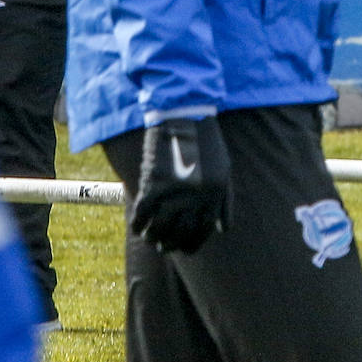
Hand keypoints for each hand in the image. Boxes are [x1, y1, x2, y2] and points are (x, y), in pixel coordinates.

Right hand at [131, 116, 231, 253]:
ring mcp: (174, 190)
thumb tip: (221, 230)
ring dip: (153, 237)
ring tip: (150, 238)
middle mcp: (196, 196)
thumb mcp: (224, 170)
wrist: (185, 112)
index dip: (191, 244)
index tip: (182, 248)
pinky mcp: (153, 183)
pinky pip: (142, 213)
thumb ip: (224, 202)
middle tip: (163, 246)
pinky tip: (137, 227)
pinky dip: (138, 224)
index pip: (202, 231)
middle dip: (171, 244)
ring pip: (160, 228)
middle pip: (180, 233)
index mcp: (214, 194)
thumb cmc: (206, 141)